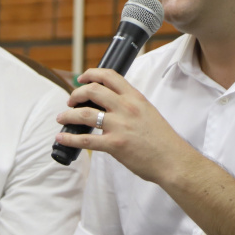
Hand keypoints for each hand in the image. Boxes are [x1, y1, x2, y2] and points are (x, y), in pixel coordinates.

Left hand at [55, 68, 194, 183]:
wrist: (173, 161)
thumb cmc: (162, 140)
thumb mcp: (148, 112)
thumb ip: (130, 105)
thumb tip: (110, 104)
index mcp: (135, 98)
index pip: (109, 76)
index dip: (91, 74)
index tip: (81, 78)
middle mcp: (126, 108)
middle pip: (92, 90)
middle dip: (76, 94)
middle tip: (70, 101)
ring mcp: (119, 126)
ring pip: (84, 113)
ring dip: (68, 115)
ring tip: (62, 118)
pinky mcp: (114, 145)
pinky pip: (85, 140)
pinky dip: (69, 139)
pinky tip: (61, 138)